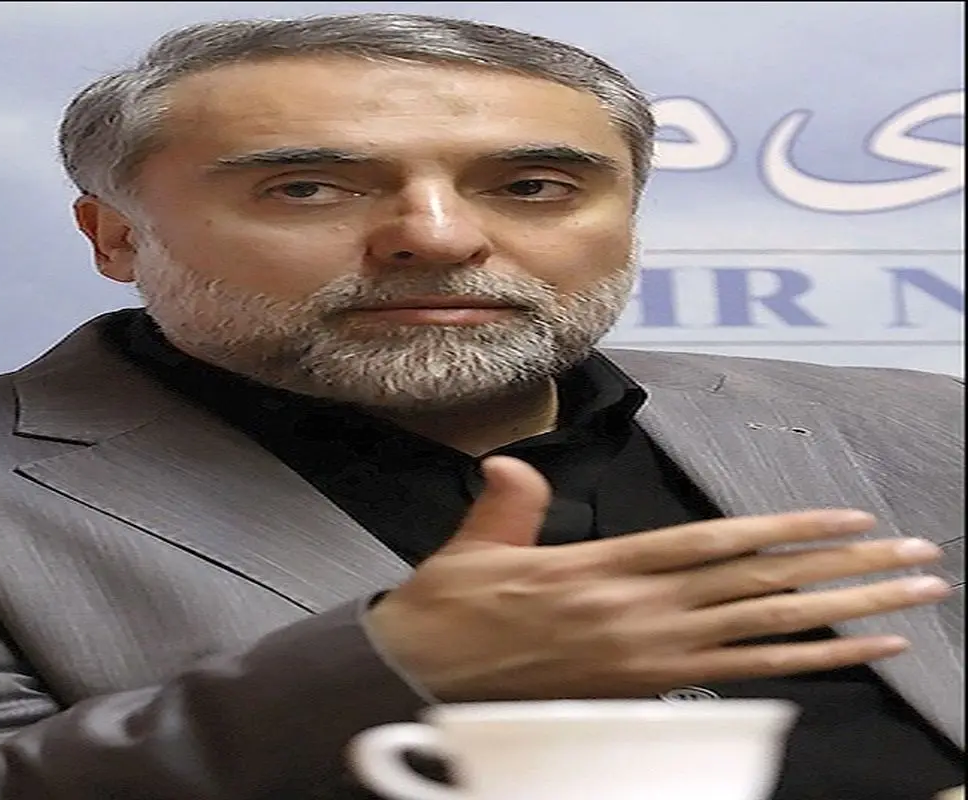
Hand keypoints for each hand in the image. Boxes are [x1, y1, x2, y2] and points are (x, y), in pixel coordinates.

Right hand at [366, 456, 949, 700]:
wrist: (422, 682)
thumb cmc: (450, 615)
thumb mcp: (473, 550)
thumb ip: (508, 504)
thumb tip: (512, 465)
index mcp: (606, 570)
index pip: (714, 546)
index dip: (788, 533)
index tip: (849, 522)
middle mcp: (641, 613)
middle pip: (762, 588)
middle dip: (848, 573)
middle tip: (919, 559)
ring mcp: (651, 658)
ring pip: (767, 632)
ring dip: (847, 616)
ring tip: (911, 601)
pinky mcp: (648, 692)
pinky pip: (743, 680)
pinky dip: (806, 667)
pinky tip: (854, 655)